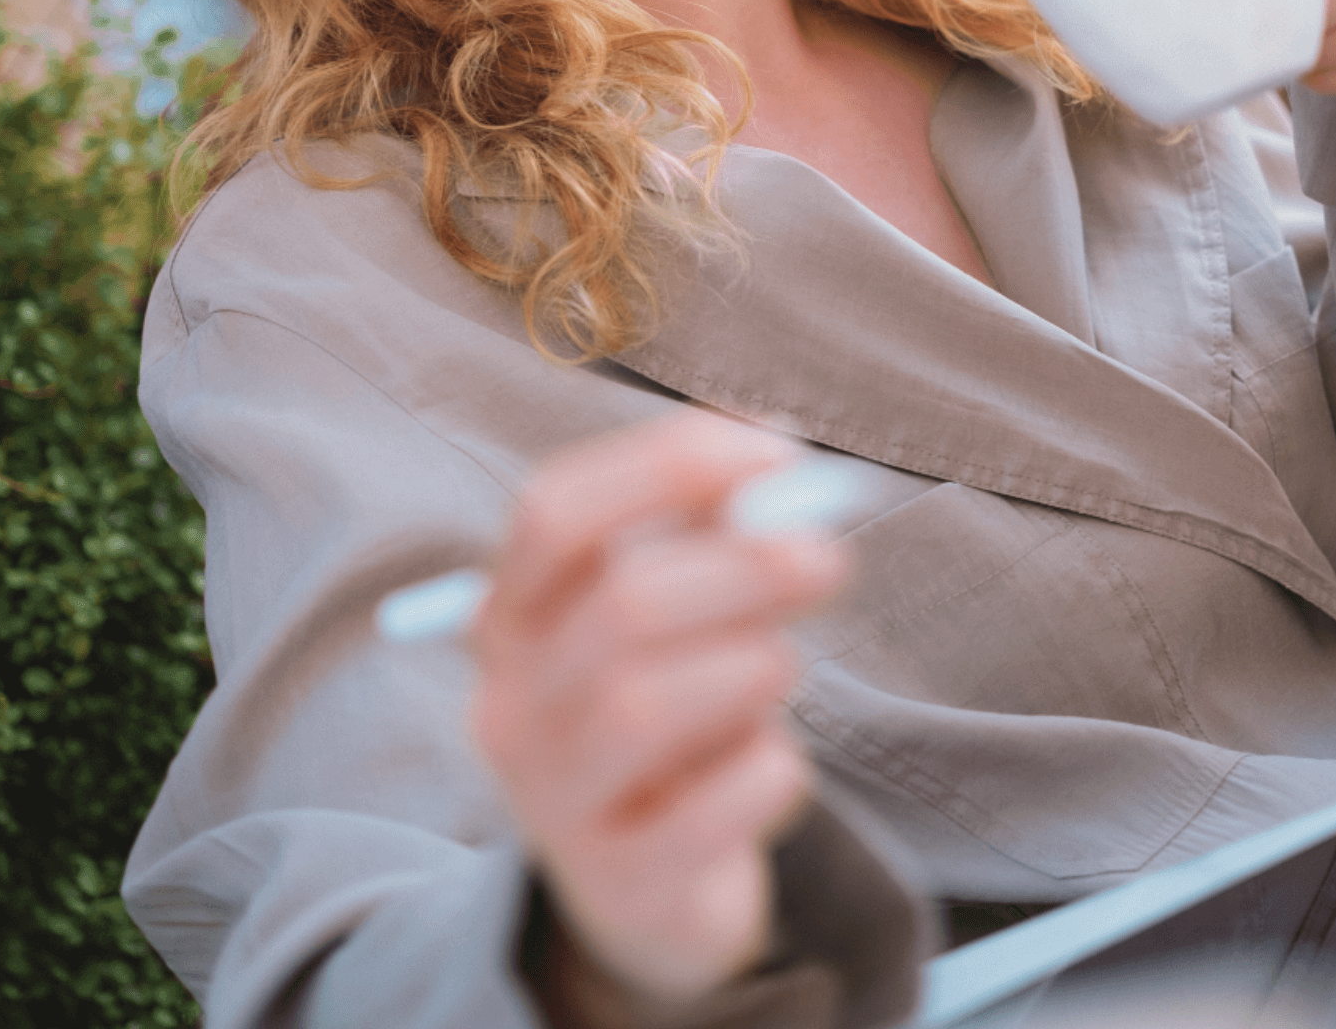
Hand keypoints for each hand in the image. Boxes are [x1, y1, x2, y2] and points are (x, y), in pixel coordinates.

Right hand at [468, 410, 846, 1006]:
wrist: (651, 887)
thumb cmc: (671, 708)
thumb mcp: (675, 612)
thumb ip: (712, 526)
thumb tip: (774, 449)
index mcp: (512, 614)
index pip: (555, 512)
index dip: (667, 467)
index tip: (776, 457)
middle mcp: (510, 704)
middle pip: (620, 603)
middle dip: (743, 567)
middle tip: (825, 558)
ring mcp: (552, 804)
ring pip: (644, 706)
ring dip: (749, 666)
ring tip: (781, 667)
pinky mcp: (619, 886)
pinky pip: (706, 814)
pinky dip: (767, 772)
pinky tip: (773, 764)